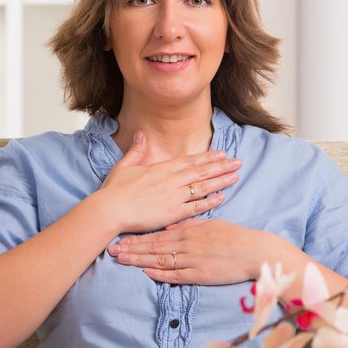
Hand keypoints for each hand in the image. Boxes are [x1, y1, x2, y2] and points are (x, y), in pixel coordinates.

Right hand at [98, 131, 240, 233]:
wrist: (110, 210)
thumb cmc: (114, 190)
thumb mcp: (124, 165)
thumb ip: (136, 150)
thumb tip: (141, 134)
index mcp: (161, 169)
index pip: (190, 160)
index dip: (207, 157)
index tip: (221, 153)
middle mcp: (171, 181)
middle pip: (201, 171)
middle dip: (221, 166)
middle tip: (237, 162)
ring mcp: (174, 197)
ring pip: (202, 187)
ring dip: (220, 181)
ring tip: (236, 176)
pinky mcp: (173, 214)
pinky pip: (196, 207)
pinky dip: (210, 202)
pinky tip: (222, 197)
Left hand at [108, 218, 282, 285]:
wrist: (254, 252)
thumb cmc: (234, 237)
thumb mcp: (210, 225)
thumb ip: (190, 225)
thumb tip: (171, 226)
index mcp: (189, 232)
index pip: (158, 235)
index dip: (138, 238)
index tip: (121, 238)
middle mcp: (188, 245)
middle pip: (154, 247)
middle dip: (132, 249)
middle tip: (112, 250)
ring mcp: (193, 260)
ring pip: (161, 260)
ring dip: (140, 260)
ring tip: (123, 261)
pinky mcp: (201, 275)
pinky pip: (177, 275)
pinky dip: (160, 273)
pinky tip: (146, 272)